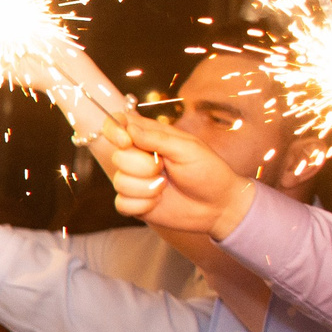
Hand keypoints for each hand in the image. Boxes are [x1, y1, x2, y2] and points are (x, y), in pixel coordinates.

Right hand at [101, 113, 256, 237]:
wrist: (218, 206)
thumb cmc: (208, 172)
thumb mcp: (188, 149)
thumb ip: (157, 138)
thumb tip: (129, 128)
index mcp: (150, 137)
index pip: (119, 124)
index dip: (113, 130)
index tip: (126, 141)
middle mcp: (138, 157)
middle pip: (117, 156)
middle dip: (141, 166)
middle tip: (164, 169)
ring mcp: (134, 181)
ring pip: (119, 182)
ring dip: (146, 188)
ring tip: (165, 187)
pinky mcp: (133, 203)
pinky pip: (122, 203)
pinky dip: (142, 205)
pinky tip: (158, 203)